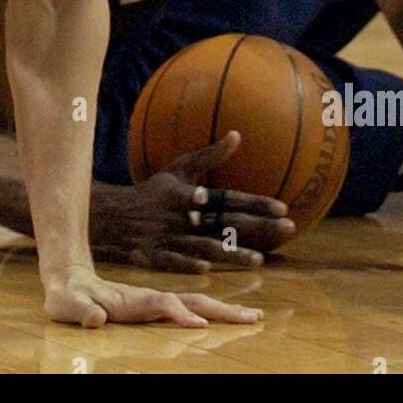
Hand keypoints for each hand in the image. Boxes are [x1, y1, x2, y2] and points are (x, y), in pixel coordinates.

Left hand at [44, 265, 262, 327]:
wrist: (70, 278)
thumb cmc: (67, 296)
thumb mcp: (65, 304)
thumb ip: (79, 311)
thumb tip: (96, 318)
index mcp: (132, 300)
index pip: (162, 304)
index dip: (179, 313)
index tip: (198, 324)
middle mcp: (149, 299)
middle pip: (191, 300)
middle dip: (220, 309)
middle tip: (253, 317)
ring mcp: (154, 302)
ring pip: (195, 303)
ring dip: (223, 311)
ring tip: (252, 316)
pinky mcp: (155, 308)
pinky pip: (189, 310)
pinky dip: (211, 313)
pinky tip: (228, 319)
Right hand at [97, 132, 295, 271]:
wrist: (114, 214)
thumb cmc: (154, 192)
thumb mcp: (179, 169)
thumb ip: (210, 156)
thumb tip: (237, 134)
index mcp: (191, 194)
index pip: (230, 198)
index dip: (256, 203)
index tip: (283, 207)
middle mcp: (183, 216)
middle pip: (225, 222)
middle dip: (257, 226)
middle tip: (289, 228)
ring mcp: (169, 237)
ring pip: (205, 245)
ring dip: (231, 252)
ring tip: (259, 260)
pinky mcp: (155, 255)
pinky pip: (173, 260)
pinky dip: (188, 263)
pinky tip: (208, 268)